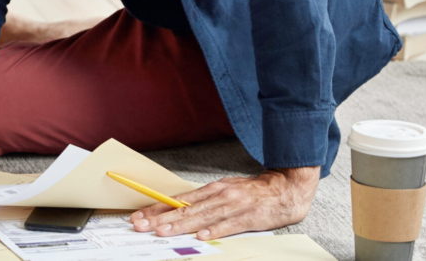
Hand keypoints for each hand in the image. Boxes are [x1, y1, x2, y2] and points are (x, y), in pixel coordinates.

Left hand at [130, 167, 319, 239]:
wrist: (286, 189)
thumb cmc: (252, 193)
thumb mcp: (225, 191)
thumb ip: (204, 202)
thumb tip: (178, 211)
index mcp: (212, 189)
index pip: (178, 200)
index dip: (157, 208)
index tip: (139, 216)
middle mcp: (219, 195)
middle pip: (185, 209)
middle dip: (160, 218)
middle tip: (141, 226)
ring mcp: (234, 205)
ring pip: (202, 217)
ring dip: (181, 225)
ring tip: (163, 232)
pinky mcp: (250, 216)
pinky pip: (230, 225)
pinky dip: (216, 230)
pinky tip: (202, 236)